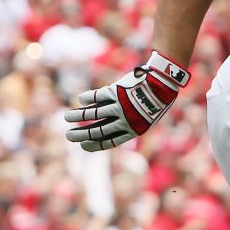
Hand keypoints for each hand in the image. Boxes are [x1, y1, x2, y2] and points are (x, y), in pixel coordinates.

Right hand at [64, 51, 189, 150]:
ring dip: (78, 115)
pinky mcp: (115, 91)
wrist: (163, 83)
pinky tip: (81, 100)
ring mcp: (119, 105)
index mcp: (133, 129)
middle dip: (81, 134)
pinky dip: (87, 98)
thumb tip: (109, 128)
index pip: (109, 141)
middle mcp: (124, 119)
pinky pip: (96, 96)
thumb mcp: (146, 117)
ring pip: (93, 113)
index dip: (94, 144)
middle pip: (98, 130)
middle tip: (69, 136)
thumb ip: (128, 124)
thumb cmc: (156, 101)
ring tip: (67, 117)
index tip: (82, 146)